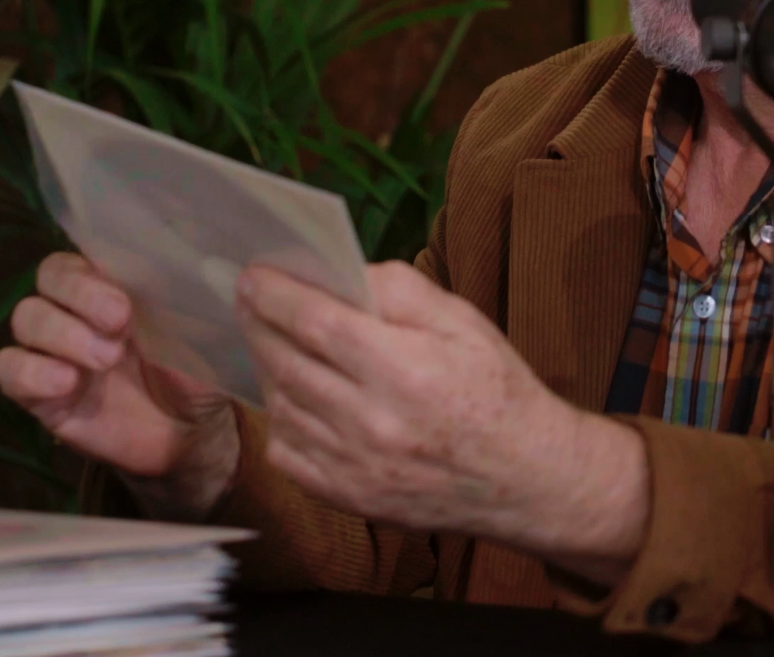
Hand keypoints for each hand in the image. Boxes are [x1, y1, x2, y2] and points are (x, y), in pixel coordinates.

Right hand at [0, 252, 239, 518]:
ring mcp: (53, 351)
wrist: (189, 437)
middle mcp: (76, 311)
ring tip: (106, 361)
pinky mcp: (39, 394)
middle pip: (48, 279)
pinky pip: (8, 369)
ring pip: (25, 318)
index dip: (93, 270)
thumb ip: (195, 299)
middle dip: (80, 296)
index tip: (126, 299)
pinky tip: (67, 384)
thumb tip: (219, 267)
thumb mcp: (203, 333)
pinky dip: (32, 371)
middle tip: (119, 324)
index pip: (84, 253)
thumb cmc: (196, 373)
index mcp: (113, 286)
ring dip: (62, 334)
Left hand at [235, 262, 648, 580]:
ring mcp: (356, 467)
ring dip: (269, 369)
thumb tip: (342, 275)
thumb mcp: (464, 321)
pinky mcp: (349, 498)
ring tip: (270, 342)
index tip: (252, 276)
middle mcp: (373, 422)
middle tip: (247, 300)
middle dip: (260, 325)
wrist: (526, 480)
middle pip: (288, 363)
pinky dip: (281, 420)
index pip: (317, 323)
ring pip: (283, 407)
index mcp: (405, 370)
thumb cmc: (497, 391)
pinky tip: (294, 397)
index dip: (276, 296)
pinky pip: (289, 453)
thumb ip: (400, 289)